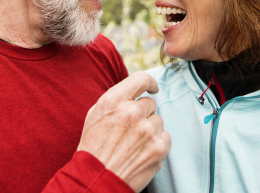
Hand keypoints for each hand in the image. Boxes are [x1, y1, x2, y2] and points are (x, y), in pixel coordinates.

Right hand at [77, 71, 170, 192]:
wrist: (96, 180)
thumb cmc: (93, 148)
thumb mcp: (95, 115)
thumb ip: (116, 100)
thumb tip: (134, 90)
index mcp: (114, 101)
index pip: (141, 78)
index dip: (149, 82)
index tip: (152, 88)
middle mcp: (132, 112)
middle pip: (150, 103)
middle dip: (143, 114)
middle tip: (130, 130)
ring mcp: (147, 130)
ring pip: (158, 121)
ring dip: (150, 130)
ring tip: (134, 144)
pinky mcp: (159, 148)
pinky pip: (165, 137)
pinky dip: (157, 144)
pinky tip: (142, 152)